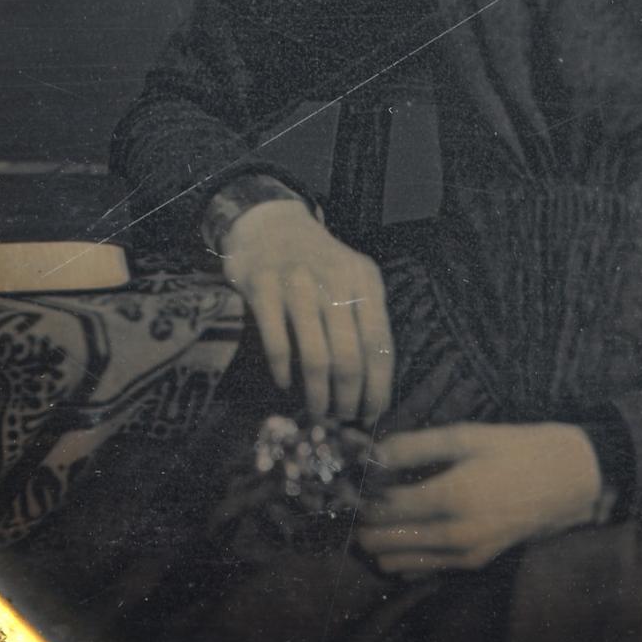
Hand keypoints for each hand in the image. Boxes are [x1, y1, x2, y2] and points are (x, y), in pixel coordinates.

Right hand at [216, 196, 392, 423]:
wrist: (267, 223)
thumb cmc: (315, 262)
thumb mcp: (349, 278)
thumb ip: (363, 319)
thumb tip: (372, 385)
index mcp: (364, 280)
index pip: (380, 344)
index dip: (379, 386)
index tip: (373, 414)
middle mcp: (334, 279)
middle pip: (350, 357)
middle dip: (349, 398)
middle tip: (342, 418)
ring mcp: (296, 283)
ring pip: (316, 357)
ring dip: (318, 395)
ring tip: (317, 411)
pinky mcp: (261, 287)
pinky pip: (278, 343)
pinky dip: (283, 371)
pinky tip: (284, 383)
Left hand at [357, 424, 605, 574]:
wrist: (571, 480)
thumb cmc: (517, 450)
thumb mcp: (466, 435)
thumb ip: (413, 446)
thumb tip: (369, 454)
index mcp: (451, 497)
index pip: (380, 507)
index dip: (356, 495)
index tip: (346, 481)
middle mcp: (455, 534)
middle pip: (380, 539)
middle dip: (359, 520)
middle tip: (351, 500)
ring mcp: (465, 554)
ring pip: (395, 561)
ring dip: (375, 540)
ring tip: (370, 514)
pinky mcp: (475, 563)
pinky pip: (421, 570)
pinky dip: (401, 555)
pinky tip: (396, 534)